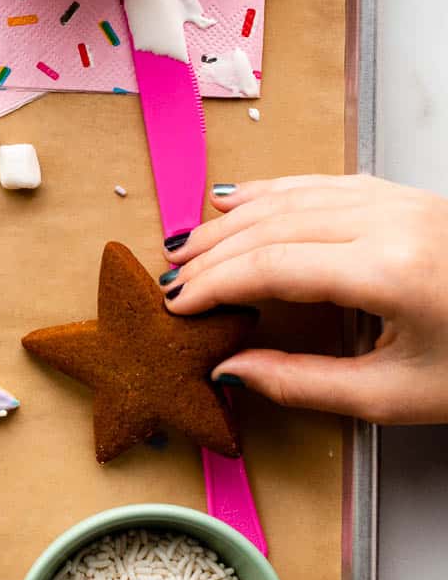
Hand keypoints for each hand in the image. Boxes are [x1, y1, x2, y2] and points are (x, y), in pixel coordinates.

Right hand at [162, 173, 447, 422]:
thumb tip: (233, 369)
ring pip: (295, 195)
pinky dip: (277, 193)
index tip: (176, 304)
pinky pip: (326, 183)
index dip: (214, 284)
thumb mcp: (394, 395)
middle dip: (214, 251)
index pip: (273, 265)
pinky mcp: (408, 196)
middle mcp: (394, 221)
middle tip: (171, 278)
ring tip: (193, 243)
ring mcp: (402, 201)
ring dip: (236, 218)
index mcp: (390, 272)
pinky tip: (245, 202)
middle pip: (275, 223)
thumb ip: (303, 383)